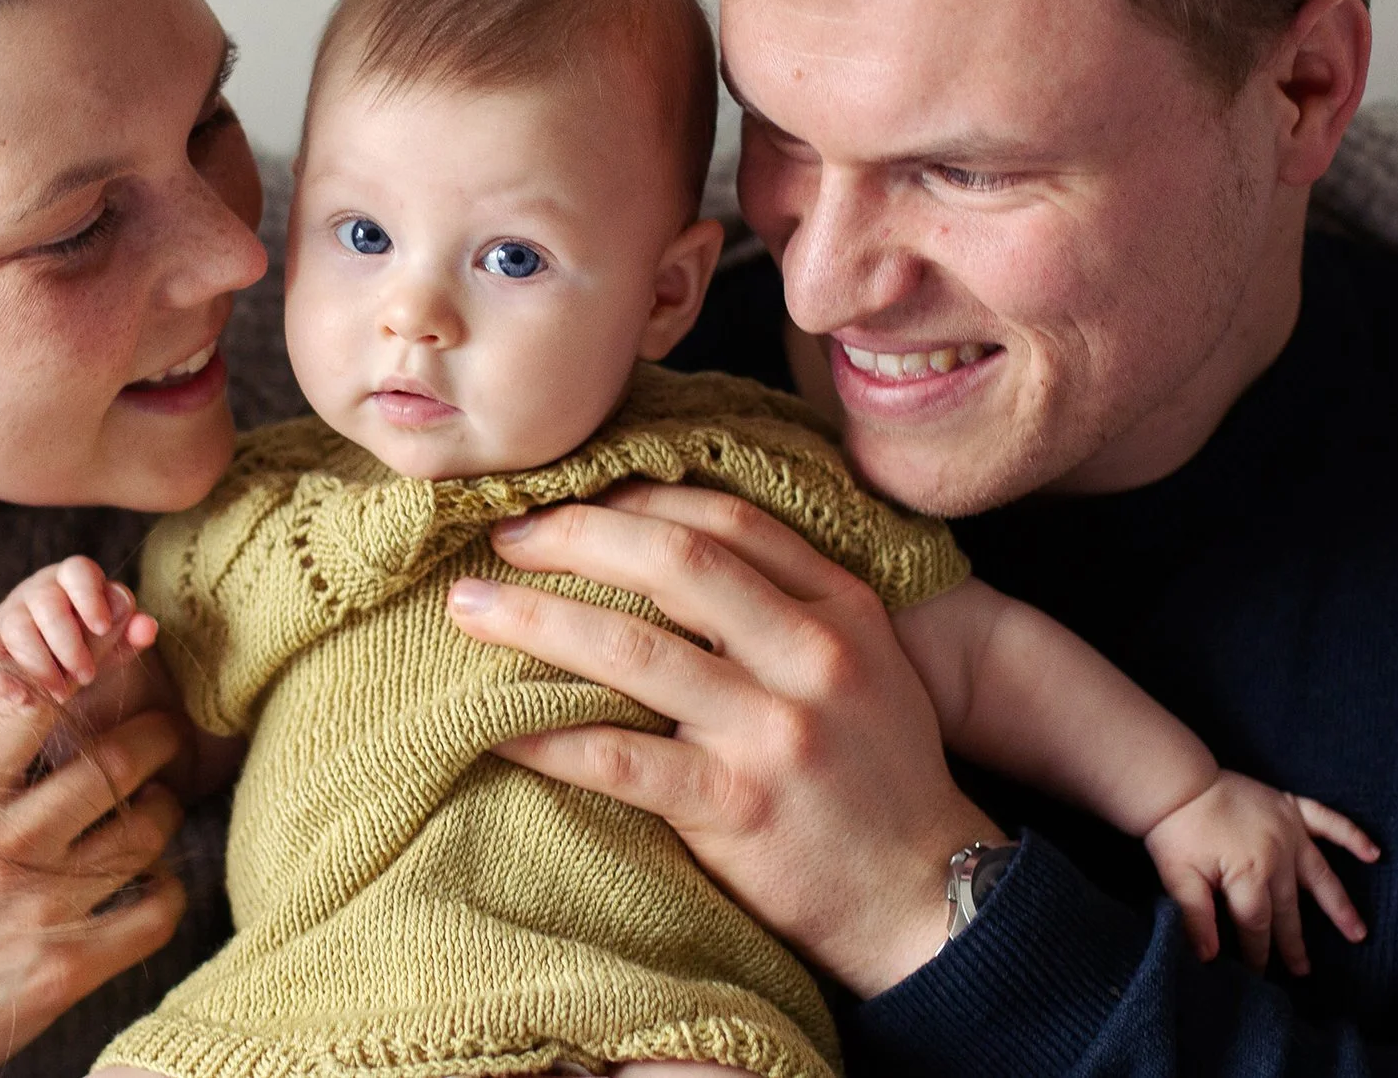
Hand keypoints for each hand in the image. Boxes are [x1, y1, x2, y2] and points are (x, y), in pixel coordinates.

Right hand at [0, 555, 160, 705]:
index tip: (103, 626)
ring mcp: (10, 614)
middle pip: (46, 603)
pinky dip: (2, 678)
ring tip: (62, 695)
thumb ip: (133, 631)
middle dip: (69, 644)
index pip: (78, 570)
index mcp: (73, 578)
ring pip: (16, 628)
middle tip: (87, 676)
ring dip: (40, 666)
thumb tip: (147, 626)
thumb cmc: (93, 641)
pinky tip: (23, 699)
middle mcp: (38, 590)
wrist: (58, 663)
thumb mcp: (117, 638)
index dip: (89, 597)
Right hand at [0, 699, 187, 1077]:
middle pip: (117, 763)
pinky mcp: (68, 968)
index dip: (85, 670)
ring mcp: (41, 909)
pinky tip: (155, 879)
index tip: (113, 658)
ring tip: (154, 804)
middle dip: (155, 736)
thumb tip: (37, 719)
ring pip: (147, 830)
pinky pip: (156, 911)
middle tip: (162, 735)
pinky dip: (168, 888)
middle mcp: (3, 849)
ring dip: (163, 809)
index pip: (30, 709)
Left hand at [444, 480, 998, 997]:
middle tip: (503, 538)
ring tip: (468, 608)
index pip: (726, 519)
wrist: (929, 898)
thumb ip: (787, 605)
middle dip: (572, 536)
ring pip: (628, 648)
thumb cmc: (879, 776)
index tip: (568, 499)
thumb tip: (661, 550)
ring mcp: (773, 730)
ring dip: (532, 620)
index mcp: (840, 607)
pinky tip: (489, 725)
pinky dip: (541, 736)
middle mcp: (811, 654)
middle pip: (671, 560)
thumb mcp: (864, 663)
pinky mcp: (736, 807)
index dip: (634, 499)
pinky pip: (615, 757)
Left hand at [1142, 770, 1378, 975]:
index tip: (1260, 975)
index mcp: (1249, 874)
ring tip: (1357, 932)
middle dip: (1294, 942)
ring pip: (1321, 875)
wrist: (1176, 779)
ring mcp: (1289, 830)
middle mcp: (1278, 856)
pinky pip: (1329, 820)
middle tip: (1303, 970)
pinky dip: (1351, 836)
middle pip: (1288, 908)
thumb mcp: (1177, 877)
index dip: (1258, 952)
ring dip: (1339, 905)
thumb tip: (1208, 958)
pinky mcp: (1290, 807)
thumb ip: (1196, 917)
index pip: (1257, 924)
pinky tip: (1373, 853)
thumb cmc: (1175, 830)